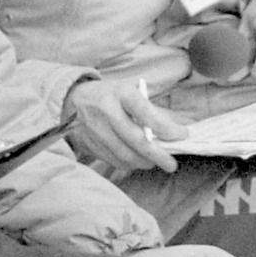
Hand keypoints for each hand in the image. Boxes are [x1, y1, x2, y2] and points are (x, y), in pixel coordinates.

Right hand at [64, 78, 188, 172]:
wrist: (73, 99)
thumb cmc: (112, 95)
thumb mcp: (131, 92)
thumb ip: (152, 111)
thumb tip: (178, 130)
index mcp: (121, 93)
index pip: (146, 113)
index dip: (166, 127)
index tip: (182, 135)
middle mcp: (107, 111)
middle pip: (136, 140)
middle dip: (158, 155)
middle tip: (172, 164)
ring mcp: (96, 130)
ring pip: (125, 154)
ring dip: (145, 162)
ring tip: (157, 162)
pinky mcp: (89, 144)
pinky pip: (114, 160)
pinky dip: (130, 164)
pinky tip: (138, 160)